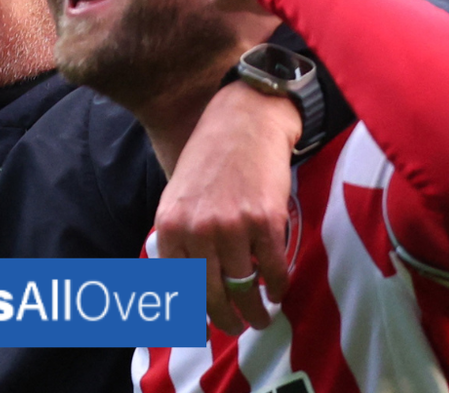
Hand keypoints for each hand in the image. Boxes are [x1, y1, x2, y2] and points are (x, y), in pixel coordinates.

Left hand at [154, 81, 301, 334]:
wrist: (245, 120)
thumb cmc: (211, 158)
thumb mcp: (178, 196)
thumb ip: (179, 237)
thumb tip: (181, 286)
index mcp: (170, 225)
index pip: (178, 285)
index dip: (192, 312)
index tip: (203, 326)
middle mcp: (197, 229)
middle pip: (211, 294)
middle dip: (225, 319)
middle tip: (235, 328)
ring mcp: (232, 226)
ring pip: (243, 288)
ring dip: (254, 311)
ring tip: (260, 317)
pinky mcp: (265, 221)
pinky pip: (272, 269)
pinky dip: (277, 286)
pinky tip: (278, 291)